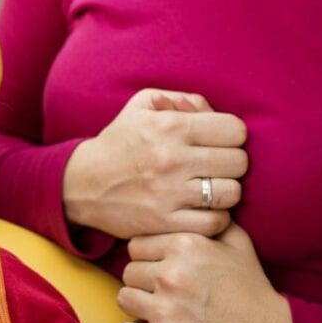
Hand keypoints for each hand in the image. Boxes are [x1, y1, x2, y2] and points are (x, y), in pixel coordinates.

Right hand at [63, 89, 246, 238]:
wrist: (82, 183)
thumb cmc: (120, 141)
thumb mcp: (143, 106)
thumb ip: (183, 99)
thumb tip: (212, 111)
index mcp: (169, 125)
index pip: (235, 130)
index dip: (230, 135)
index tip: (218, 142)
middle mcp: (172, 158)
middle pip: (239, 162)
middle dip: (230, 162)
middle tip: (214, 166)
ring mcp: (169, 193)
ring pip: (231, 193)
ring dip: (225, 191)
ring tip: (210, 188)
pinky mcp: (165, 222)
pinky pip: (215, 222)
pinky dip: (215, 217)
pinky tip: (202, 209)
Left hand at [117, 224, 292, 322]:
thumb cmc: (252, 290)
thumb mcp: (238, 244)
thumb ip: (211, 221)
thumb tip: (196, 205)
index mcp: (184, 245)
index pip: (137, 245)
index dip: (148, 258)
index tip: (162, 270)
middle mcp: (170, 274)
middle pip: (128, 271)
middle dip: (143, 282)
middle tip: (165, 294)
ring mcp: (165, 310)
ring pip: (124, 299)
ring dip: (139, 307)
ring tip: (162, 313)